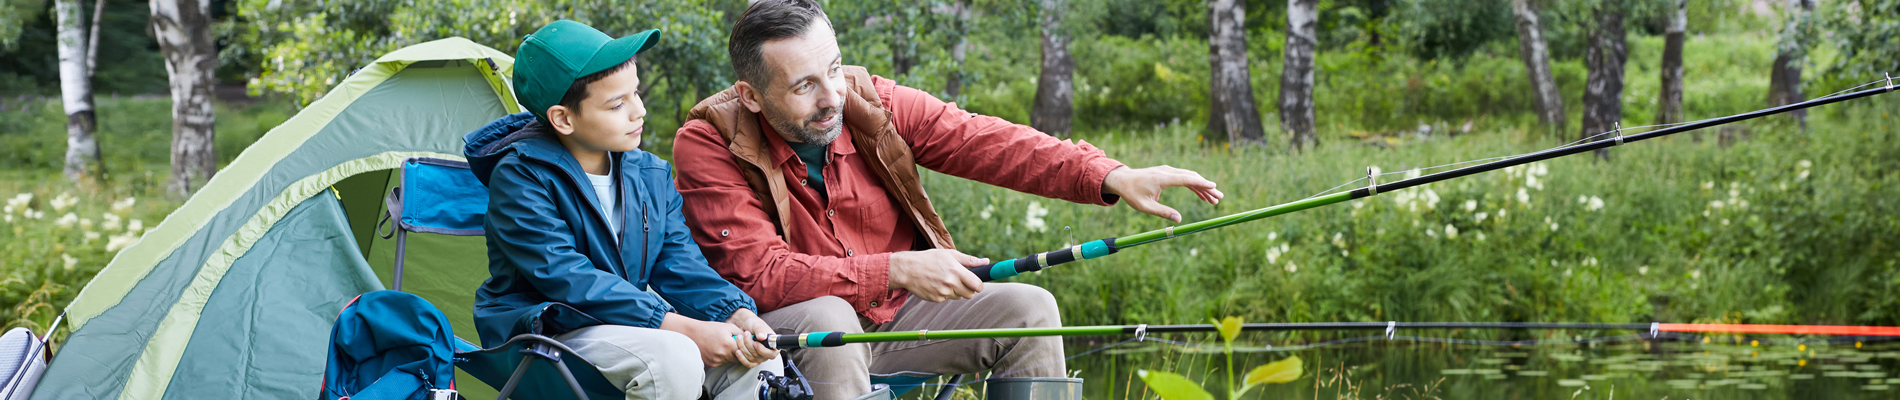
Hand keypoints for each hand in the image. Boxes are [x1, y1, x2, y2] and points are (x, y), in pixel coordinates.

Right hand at [659, 312, 749, 366]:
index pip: (744, 351)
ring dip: (728, 355)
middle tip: (732, 343)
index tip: (743, 344)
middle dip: (737, 351)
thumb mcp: (728, 327)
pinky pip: (721, 362)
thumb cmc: (710, 328)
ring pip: (729, 360)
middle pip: (737, 357)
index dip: (745, 347)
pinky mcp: (711, 364)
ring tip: (721, 344)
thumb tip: (750, 338)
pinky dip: (721, 357)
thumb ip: (741, 333)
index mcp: (728, 344)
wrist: (692, 334)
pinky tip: (715, 348)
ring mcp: (716, 360)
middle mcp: (722, 354)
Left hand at [725, 308, 779, 366]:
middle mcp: (767, 352)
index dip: (762, 350)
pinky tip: (738, 351)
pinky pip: (747, 363)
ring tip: (740, 337)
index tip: (755, 343)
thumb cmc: (753, 324)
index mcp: (773, 344)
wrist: (745, 326)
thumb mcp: (757, 324)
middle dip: (749, 345)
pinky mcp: (752, 360)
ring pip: (752, 358)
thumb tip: (763, 337)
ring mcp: (760, 357)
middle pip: (759, 356)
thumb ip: (760, 330)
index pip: (772, 353)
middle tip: (746, 334)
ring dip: (743, 348)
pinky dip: (741, 357)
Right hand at [888, 249, 986, 301]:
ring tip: (945, 280)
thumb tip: (986, 262)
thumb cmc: (930, 259)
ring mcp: (943, 293)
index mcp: (956, 271)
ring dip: (956, 291)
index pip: (977, 285)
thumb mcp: (950, 254)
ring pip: (958, 296)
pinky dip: (945, 293)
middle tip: (962, 281)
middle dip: (969, 289)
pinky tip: (937, 284)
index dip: (979, 285)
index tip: (977, 283)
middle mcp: (950, 283)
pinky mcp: (936, 299)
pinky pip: (947, 298)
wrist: (908, 269)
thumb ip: (969, 260)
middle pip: (970, 294)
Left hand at [1102, 165, 1223, 222]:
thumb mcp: (1145, 206)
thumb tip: (1179, 220)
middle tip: (1219, 198)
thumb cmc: (1132, 193)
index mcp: (1162, 179)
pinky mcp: (1167, 173)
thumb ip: (1162, 212)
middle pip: (1192, 178)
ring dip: (1202, 187)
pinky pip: (1184, 178)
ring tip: (1214, 200)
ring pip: (1189, 177)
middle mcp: (1167, 172)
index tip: (1214, 187)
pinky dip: (1194, 186)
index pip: (1186, 179)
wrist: (1122, 179)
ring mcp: (1167, 171)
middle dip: (1207, 187)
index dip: (1201, 183)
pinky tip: (1202, 195)